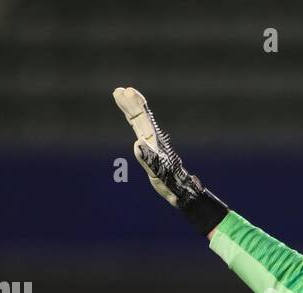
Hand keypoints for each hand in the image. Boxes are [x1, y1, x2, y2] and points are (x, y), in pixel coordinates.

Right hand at [112, 86, 228, 233]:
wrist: (182, 192)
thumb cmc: (172, 186)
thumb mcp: (160, 174)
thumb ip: (149, 160)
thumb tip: (138, 144)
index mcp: (154, 144)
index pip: (142, 120)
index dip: (135, 107)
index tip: (126, 92)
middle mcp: (153, 141)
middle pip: (140, 118)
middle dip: (130, 104)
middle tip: (119, 91)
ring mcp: (152, 145)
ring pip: (140, 123)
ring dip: (131, 110)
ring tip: (122, 96)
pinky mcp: (150, 152)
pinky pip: (141, 132)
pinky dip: (135, 122)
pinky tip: (132, 118)